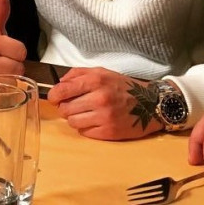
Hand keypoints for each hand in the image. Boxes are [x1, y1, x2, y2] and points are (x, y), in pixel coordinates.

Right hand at [0, 0, 26, 82]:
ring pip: (12, 79)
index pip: (21, 51)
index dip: (17, 51)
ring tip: (1, 69)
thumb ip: (0, 12)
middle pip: (18, 67)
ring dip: (10, 76)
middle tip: (5, 61)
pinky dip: (4, 85)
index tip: (9, 50)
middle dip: (15, 65)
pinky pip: (4, 88)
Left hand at [47, 67, 162, 140]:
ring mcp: (104, 117)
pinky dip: (85, 128)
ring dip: (74, 118)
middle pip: (65, 109)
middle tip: (71, 105)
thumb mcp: (101, 72)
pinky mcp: (109, 132)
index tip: (53, 97)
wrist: (150, 104)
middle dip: (65, 107)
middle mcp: (99, 99)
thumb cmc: (123, 87)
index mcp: (95, 81)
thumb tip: (60, 83)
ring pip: (73, 122)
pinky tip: (94, 121)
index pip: (63, 90)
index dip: (54, 95)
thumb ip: (78, 74)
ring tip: (83, 113)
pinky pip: (85, 133)